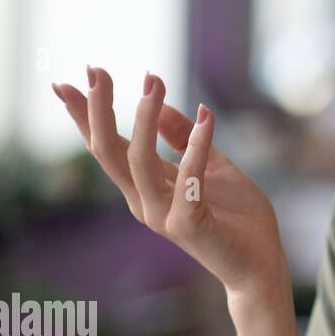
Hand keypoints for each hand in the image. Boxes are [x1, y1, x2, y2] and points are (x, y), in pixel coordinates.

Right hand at [52, 66, 287, 296]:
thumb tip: (168, 104)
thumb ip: (187, 140)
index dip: (87, 114)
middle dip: (97, 110)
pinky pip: (188, 179)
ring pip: (138, 161)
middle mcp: (145, 201)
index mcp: (146, 188)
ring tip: (153, 82)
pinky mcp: (190, 224)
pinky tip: (206, 118)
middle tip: (95, 70)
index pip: (107, 146)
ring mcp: (163, 215)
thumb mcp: (213, 167)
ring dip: (144, 118)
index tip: (74, 77)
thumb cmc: (237, 218)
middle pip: (108, 151)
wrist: (260, 264)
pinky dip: (194, 147)